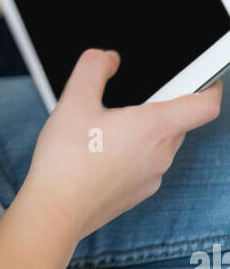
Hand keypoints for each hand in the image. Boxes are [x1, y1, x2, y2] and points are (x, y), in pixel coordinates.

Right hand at [26, 49, 222, 242]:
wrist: (56, 210)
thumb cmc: (67, 159)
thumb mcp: (75, 98)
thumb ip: (94, 67)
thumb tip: (109, 59)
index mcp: (154, 128)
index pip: (205, 106)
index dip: (212, 86)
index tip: (208, 77)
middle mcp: (161, 156)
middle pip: (179, 122)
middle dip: (162, 104)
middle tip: (131, 95)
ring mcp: (151, 178)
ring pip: (161, 144)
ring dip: (145, 129)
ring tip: (106, 123)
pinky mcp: (137, 193)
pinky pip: (146, 164)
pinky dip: (133, 151)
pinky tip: (100, 150)